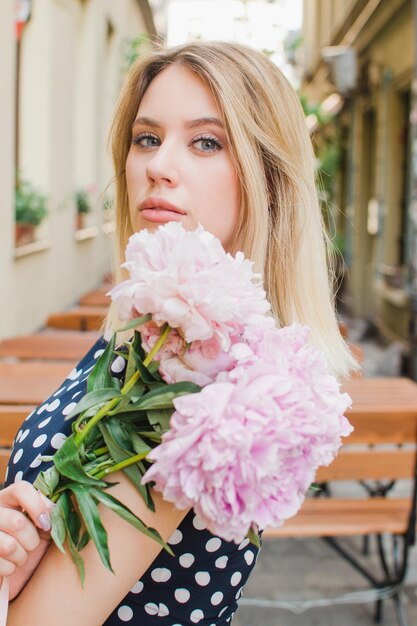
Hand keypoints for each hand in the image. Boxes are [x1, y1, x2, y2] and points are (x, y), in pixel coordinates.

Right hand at [0, 481, 53, 599]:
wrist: (18, 569)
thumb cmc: (32, 540)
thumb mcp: (43, 524)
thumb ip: (51, 512)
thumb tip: (61, 507)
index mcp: (8, 497)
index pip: (21, 489)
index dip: (37, 506)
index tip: (46, 523)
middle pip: (17, 522)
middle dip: (32, 539)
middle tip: (33, 544)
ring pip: (9, 546)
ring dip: (22, 556)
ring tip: (22, 554)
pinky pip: (2, 565)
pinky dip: (11, 569)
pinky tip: (10, 563)